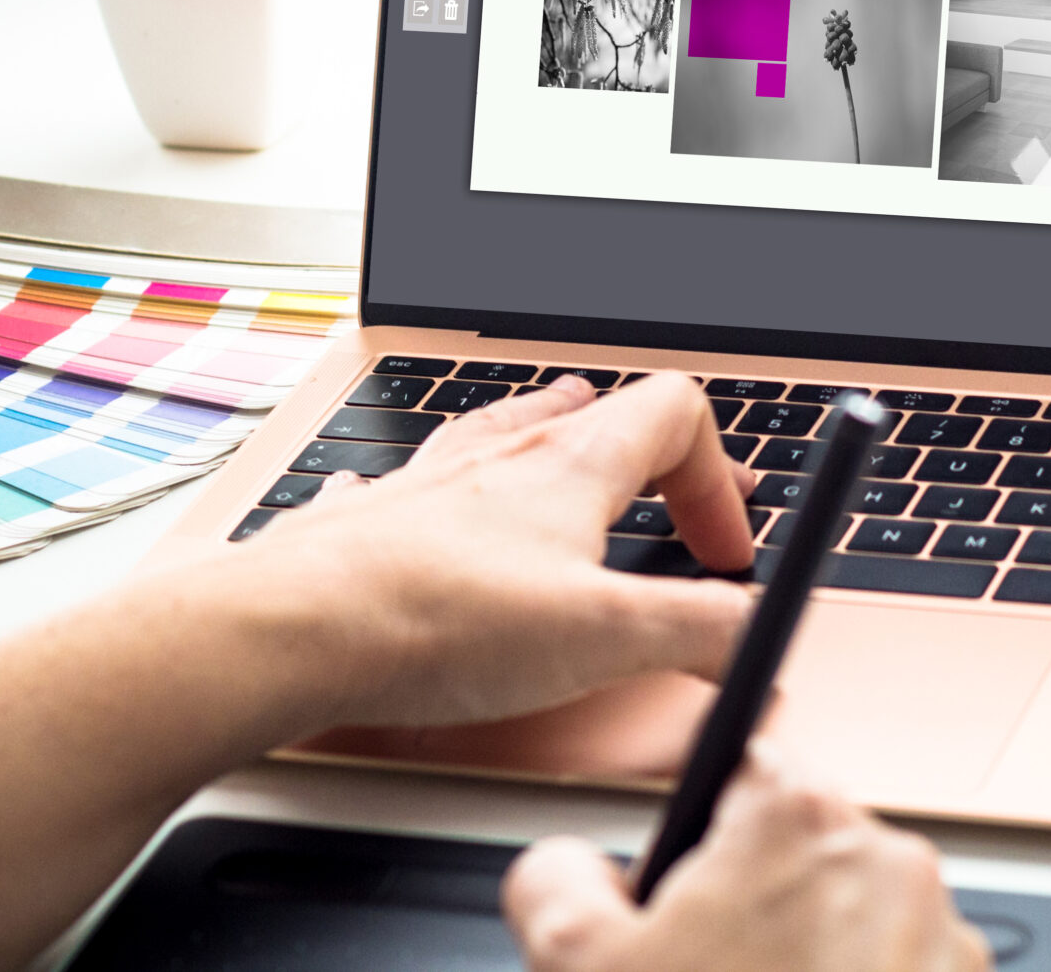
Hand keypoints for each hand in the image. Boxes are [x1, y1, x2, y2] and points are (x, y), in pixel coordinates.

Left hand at [196, 371, 758, 733]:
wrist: (292, 630)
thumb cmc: (438, 619)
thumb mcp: (604, 638)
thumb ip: (697, 635)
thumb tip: (759, 638)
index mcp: (570, 467)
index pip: (675, 412)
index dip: (717, 475)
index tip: (722, 550)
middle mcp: (499, 459)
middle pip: (591, 413)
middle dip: (644, 446)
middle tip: (671, 483)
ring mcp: (428, 485)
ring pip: (500, 432)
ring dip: (544, 438)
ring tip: (559, 436)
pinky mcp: (368, 526)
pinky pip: (412, 484)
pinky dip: (437, 491)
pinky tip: (421, 506)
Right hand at [504, 742, 989, 971]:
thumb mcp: (578, 969)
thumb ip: (554, 879)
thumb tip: (566, 865)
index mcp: (792, 818)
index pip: (737, 768)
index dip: (696, 834)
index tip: (681, 881)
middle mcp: (886, 860)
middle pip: (801, 849)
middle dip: (756, 906)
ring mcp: (944, 937)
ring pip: (858, 919)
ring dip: (815, 960)